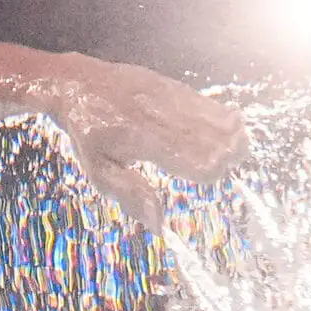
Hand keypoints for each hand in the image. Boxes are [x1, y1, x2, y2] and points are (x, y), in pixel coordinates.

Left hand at [44, 54, 248, 228]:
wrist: (79, 84)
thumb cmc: (88, 134)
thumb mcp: (98, 170)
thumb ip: (131, 195)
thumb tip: (159, 226)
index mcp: (145, 141)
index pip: (200, 161)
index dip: (211, 175)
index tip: (206, 180)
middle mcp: (164, 117)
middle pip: (220, 141)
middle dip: (229, 157)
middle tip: (221, 166)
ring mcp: (171, 97)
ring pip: (221, 119)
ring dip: (231, 138)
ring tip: (229, 150)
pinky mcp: (174, 85)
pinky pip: (210, 103)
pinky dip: (223, 118)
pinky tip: (225, 129)